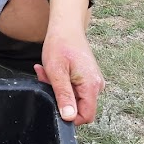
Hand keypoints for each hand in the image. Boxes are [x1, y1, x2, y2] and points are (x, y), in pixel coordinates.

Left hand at [34, 0, 104, 124]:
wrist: (66, 26)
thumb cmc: (60, 45)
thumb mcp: (56, 72)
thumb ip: (63, 96)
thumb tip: (69, 117)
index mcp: (92, 86)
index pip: (86, 116)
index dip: (69, 116)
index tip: (54, 102)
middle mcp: (97, 85)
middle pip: (79, 107)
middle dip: (60, 98)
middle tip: (47, 80)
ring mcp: (93, 81)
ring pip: (74, 97)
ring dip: (58, 89)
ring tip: (48, 73)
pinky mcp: (88, 77)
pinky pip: (74, 88)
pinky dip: (61, 83)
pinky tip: (53, 72)